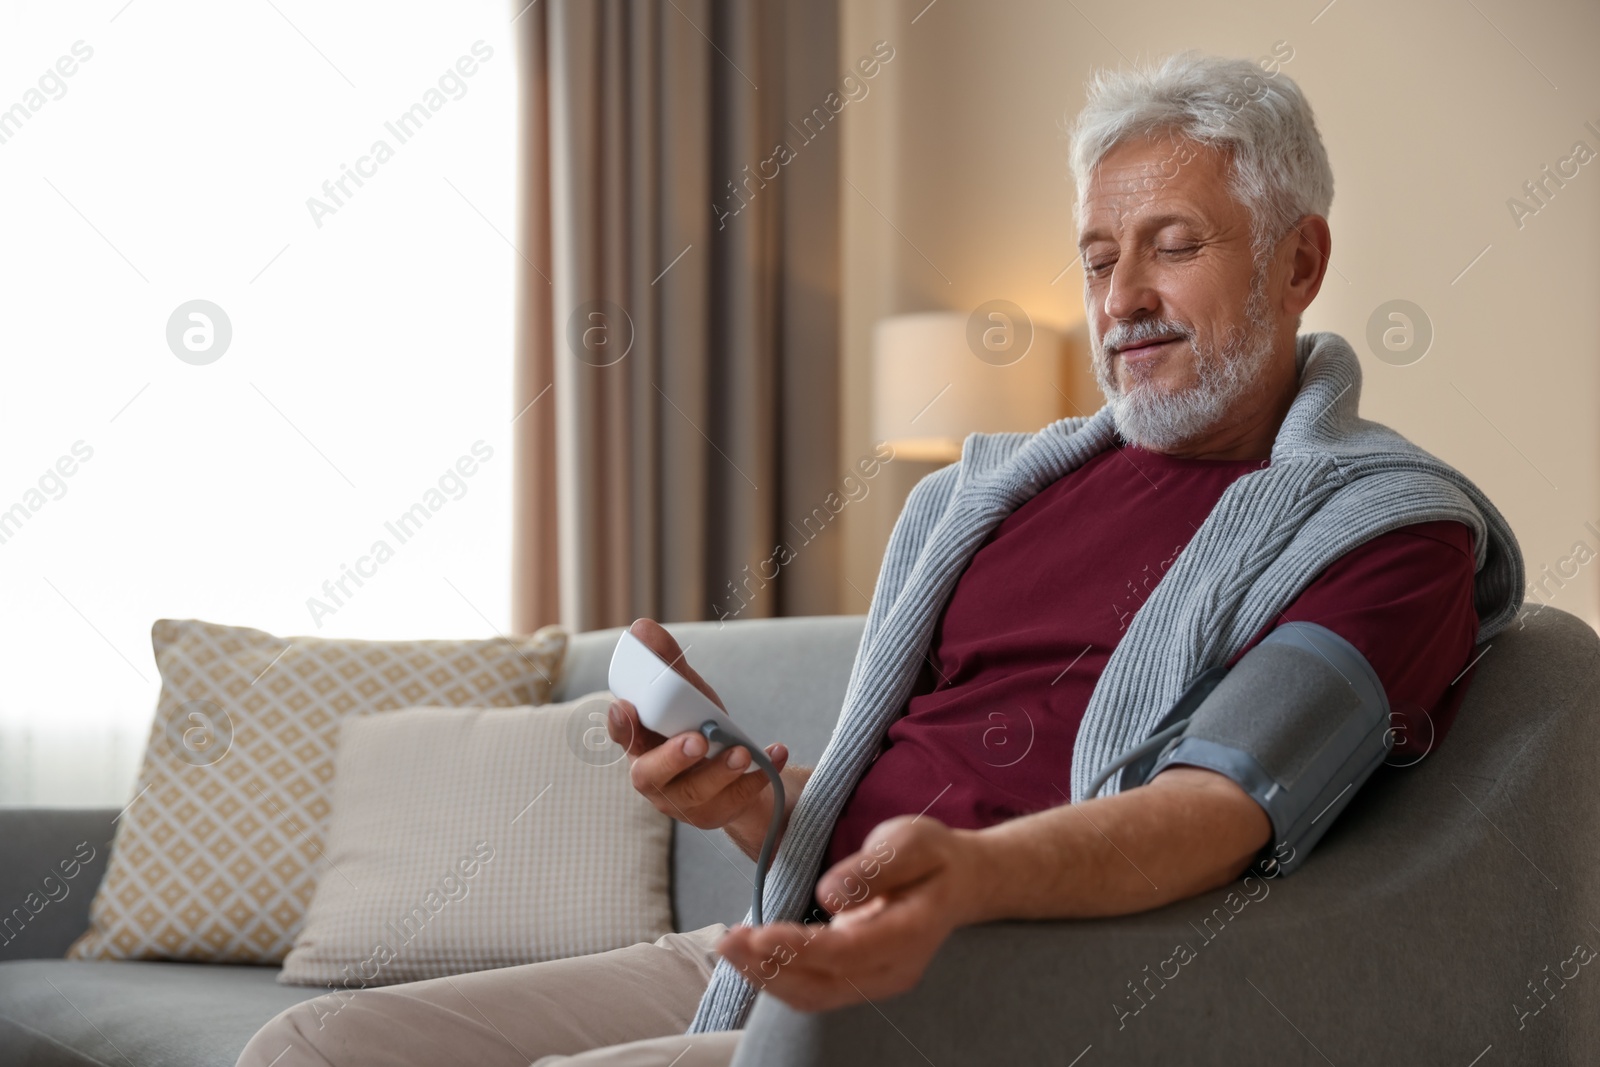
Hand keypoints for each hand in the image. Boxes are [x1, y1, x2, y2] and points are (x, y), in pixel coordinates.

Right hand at [607, 618, 788, 831]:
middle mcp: (655, 777)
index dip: (621, 725)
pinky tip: (775, 753)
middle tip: (697, 739)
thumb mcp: (689, 695)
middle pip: (650, 775)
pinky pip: (735, 801)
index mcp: (642, 744)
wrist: (738, 773)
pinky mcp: (714, 814)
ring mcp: (683, 802)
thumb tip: (643, 628)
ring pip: (695, 794)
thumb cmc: (701, 728)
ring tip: (743, 752)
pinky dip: (759, 776)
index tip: (626, 707)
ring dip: (720, 771)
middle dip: (673, 757)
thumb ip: (668, 665)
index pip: (623, 736)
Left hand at [715, 814, 981, 1011]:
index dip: (800, 949)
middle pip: (824, 985)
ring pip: (814, 995)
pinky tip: (750, 954)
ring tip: (728, 947)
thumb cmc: (933, 856)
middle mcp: (894, 969)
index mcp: (910, 932)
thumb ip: (873, 867)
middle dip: (769, 967)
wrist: (960, 882)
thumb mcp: (910, 841)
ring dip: (766, 976)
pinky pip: (814, 989)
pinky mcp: (860, 978)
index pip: (848, 953)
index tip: (760, 933)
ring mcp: (877, 979)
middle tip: (725, 941)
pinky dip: (778, 976)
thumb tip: (829, 896)